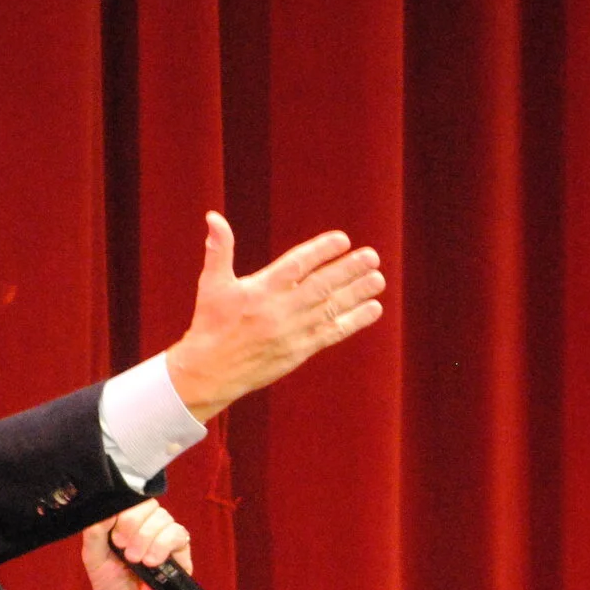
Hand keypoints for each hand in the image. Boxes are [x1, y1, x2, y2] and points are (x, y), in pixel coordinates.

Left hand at [82, 500, 190, 589]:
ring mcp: (166, 539)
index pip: (133, 500)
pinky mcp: (181, 554)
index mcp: (128, 523)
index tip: (114, 537)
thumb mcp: (94, 555)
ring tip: (136, 561)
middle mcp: (149, 527)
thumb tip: (108, 509)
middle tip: (123, 549)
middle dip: (134, 526)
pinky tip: (152, 563)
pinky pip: (178, 535)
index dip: (125, 513)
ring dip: (146, 538)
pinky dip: (162, 546)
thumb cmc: (110, 585)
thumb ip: (95, 530)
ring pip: (164, 519)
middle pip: (150, 506)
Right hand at [163, 212, 384, 421]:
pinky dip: (354, 321)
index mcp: (261, 289)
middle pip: (321, 285)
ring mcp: (292, 331)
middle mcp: (280, 309)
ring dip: (357, 293)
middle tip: (372, 256)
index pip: (297, 265)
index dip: (321, 251)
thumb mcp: (212, 284)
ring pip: (331, 308)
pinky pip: (332, 333)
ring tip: (378, 279)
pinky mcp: (300, 350)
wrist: (211, 371)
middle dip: (348, 270)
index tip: (343, 240)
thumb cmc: (211, 323)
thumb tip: (213, 217)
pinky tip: (373, 309)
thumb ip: (219, 249)